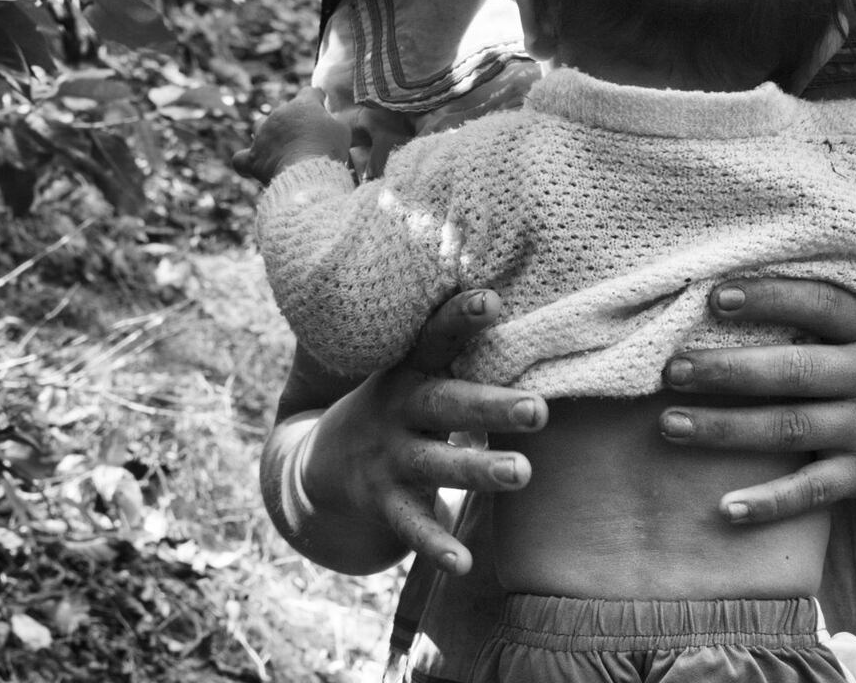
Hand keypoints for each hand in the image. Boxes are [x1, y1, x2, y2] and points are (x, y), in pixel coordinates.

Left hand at [234, 89, 350, 183]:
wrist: (307, 174)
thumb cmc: (328, 149)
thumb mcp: (343, 131)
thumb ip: (336, 121)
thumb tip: (332, 120)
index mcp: (302, 105)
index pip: (309, 92)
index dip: (316, 98)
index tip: (321, 104)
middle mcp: (279, 115)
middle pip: (284, 110)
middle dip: (294, 120)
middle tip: (307, 137)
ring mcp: (262, 135)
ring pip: (258, 125)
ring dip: (266, 132)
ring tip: (277, 145)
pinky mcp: (253, 157)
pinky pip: (241, 158)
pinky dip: (246, 161)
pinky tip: (252, 165)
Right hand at [285, 290, 545, 574]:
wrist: (315, 470)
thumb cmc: (396, 411)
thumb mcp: (413, 376)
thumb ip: (455, 347)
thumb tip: (517, 294)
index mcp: (410, 374)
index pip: (435, 339)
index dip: (461, 319)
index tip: (493, 299)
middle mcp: (398, 413)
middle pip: (447, 404)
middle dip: (492, 406)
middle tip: (540, 409)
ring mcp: (389, 461)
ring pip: (437, 465)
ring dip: (479, 469)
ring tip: (522, 472)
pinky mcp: (385, 506)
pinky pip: (413, 528)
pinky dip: (437, 546)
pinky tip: (464, 561)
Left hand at [655, 278, 855, 523]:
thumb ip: (831, 309)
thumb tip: (747, 287)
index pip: (819, 304)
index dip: (769, 297)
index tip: (714, 296)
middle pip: (792, 371)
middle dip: (727, 370)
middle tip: (672, 369)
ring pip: (790, 429)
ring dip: (726, 429)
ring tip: (671, 424)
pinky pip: (812, 491)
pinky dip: (769, 503)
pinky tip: (725, 507)